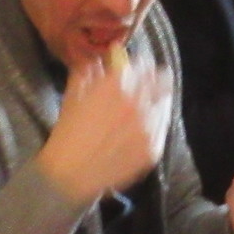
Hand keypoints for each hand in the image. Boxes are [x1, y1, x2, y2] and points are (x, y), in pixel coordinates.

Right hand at [41, 46, 170, 204]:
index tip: (135, 70)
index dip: (140, 65)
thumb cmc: (68, 131)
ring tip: (144, 109)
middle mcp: (140, 102)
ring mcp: (151, 127)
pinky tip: (141, 129)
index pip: (144, 64)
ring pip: (165, 104)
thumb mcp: (75, 92)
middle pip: (163, 80)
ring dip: (156, 101)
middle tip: (147, 85)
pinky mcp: (155, 149)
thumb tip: (104, 59)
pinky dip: (155, 124)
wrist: (71, 173)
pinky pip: (162, 128)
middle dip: (155, 79)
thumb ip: (90, 70)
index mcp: (120, 84)